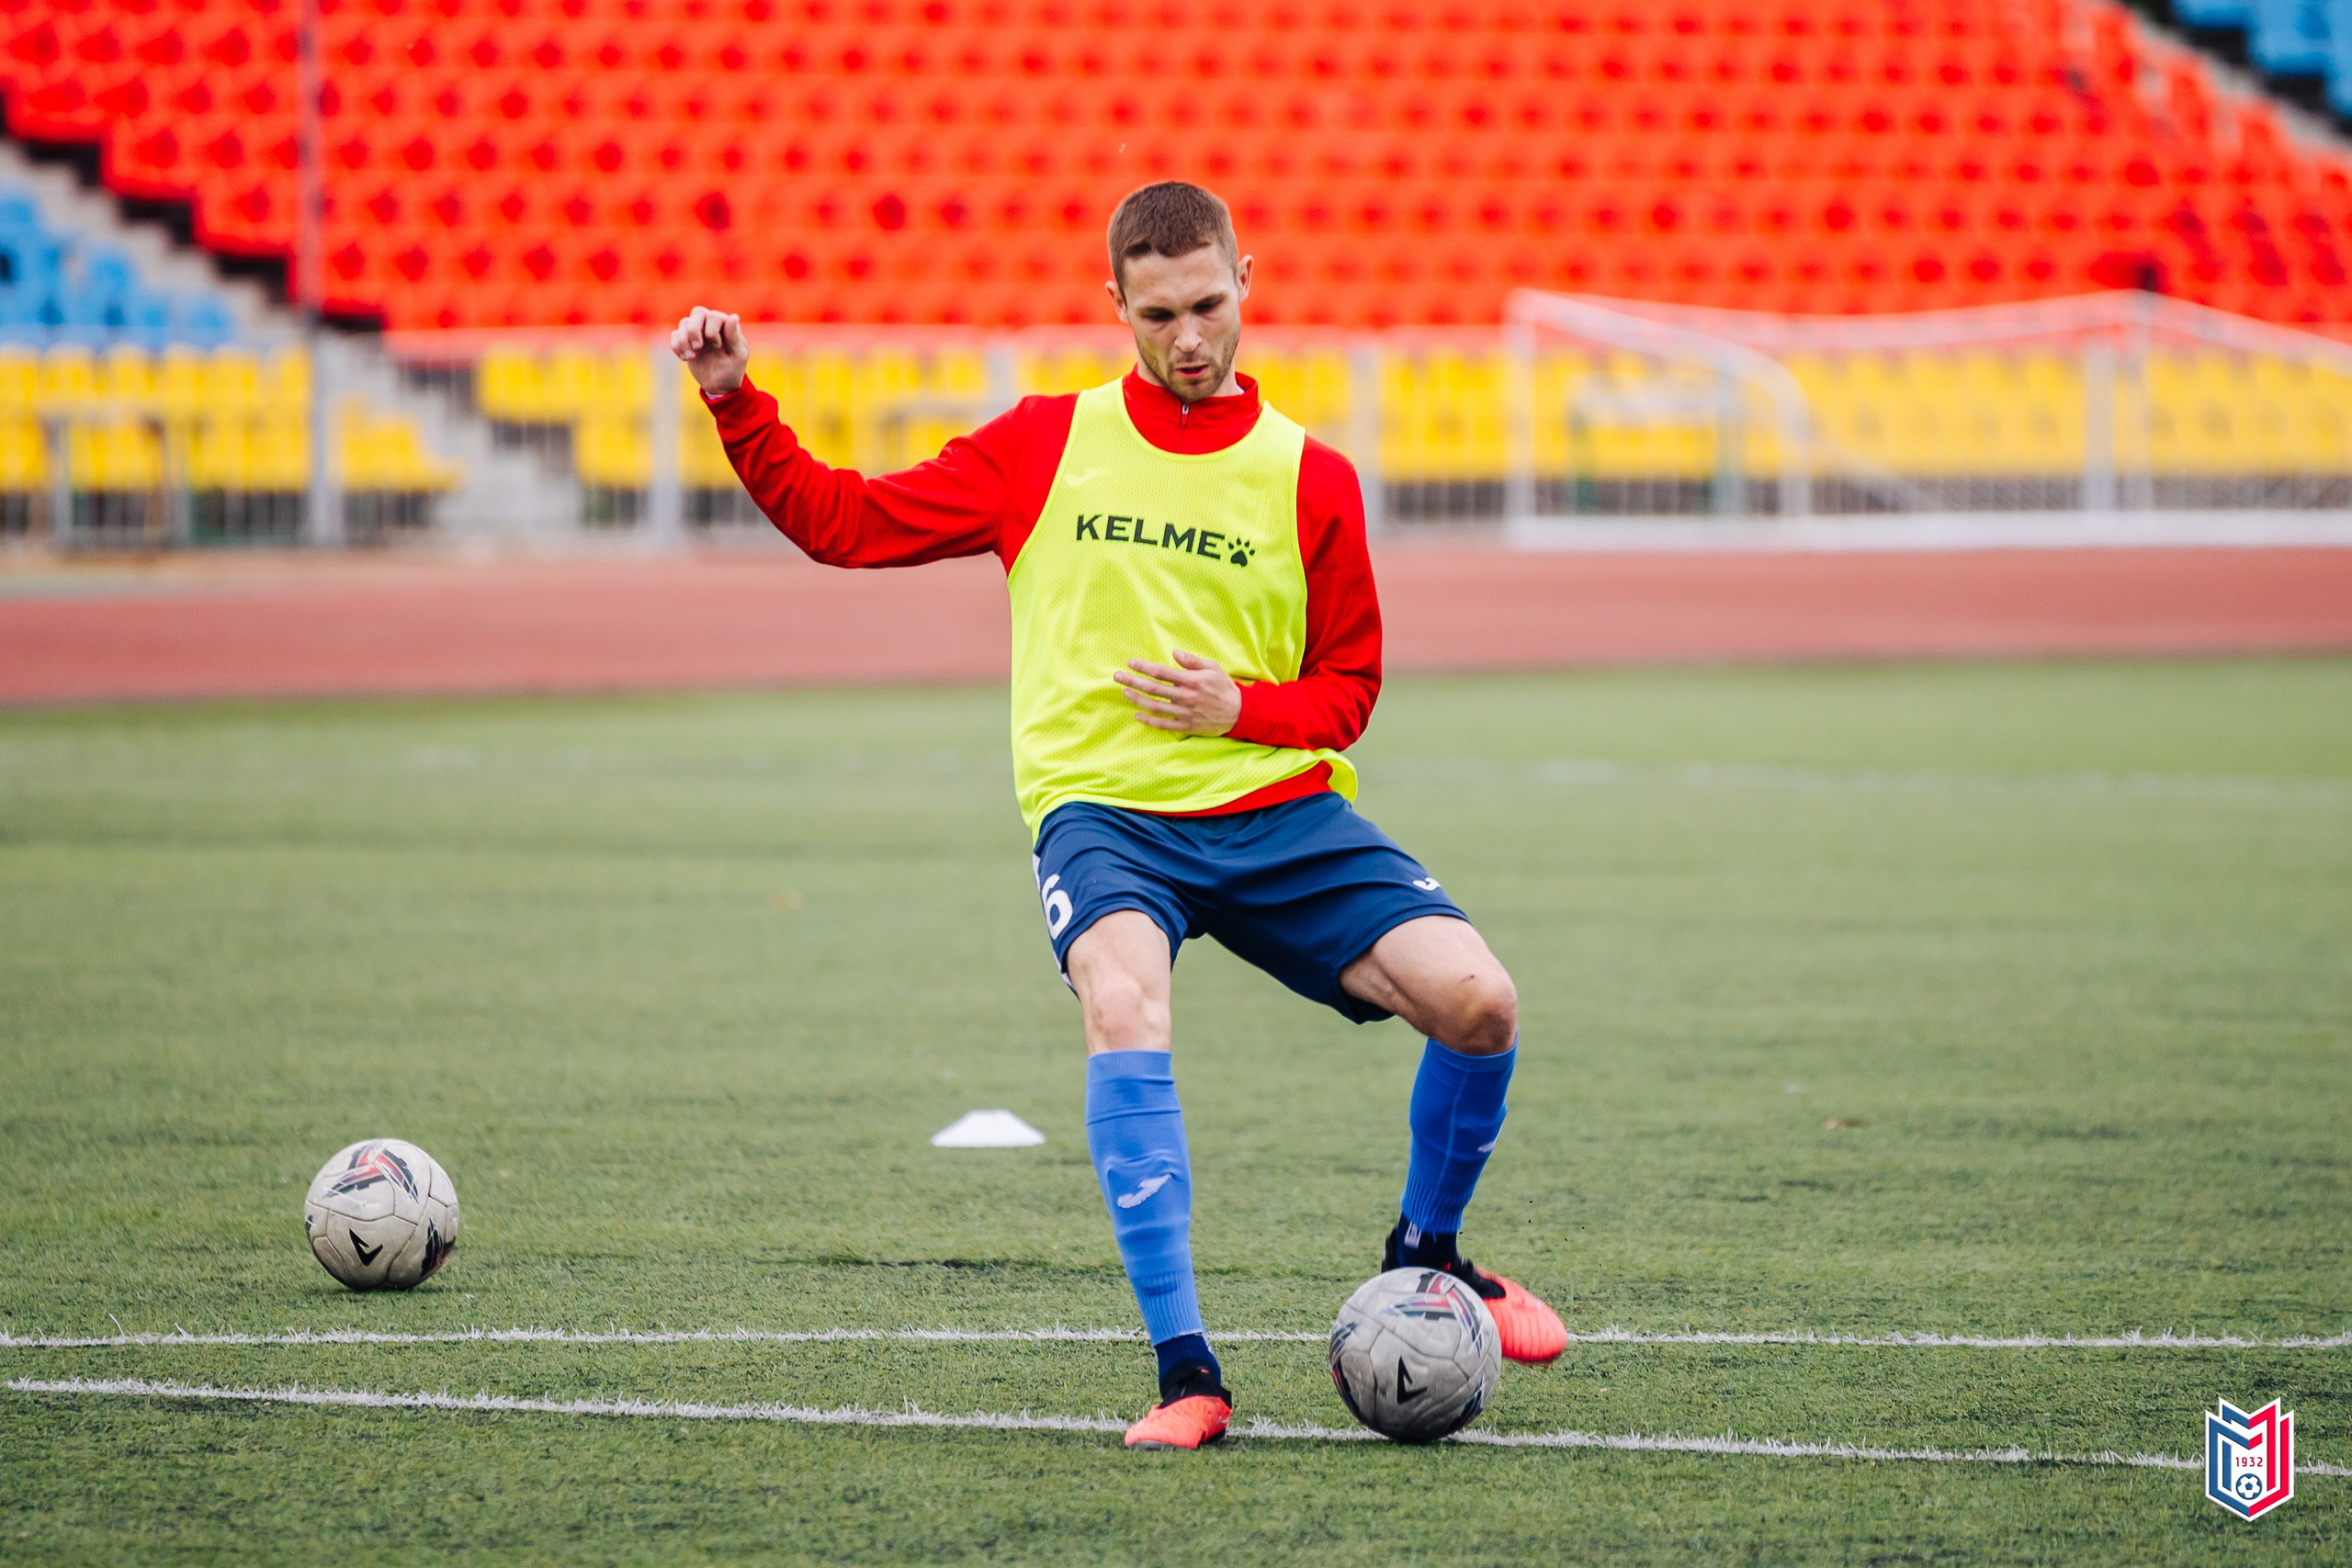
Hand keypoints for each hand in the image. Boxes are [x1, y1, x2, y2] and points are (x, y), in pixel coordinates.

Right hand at [670, 306, 749, 394]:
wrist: (720, 385)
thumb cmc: (733, 369)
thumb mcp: (738, 356)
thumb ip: (734, 337)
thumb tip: (734, 317)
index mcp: (726, 325)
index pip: (714, 315)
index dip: (712, 330)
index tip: (717, 346)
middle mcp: (710, 324)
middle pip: (698, 312)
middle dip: (694, 330)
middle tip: (698, 347)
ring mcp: (697, 332)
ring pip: (684, 322)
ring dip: (684, 341)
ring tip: (691, 357)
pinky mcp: (686, 341)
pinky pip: (675, 335)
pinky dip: (677, 346)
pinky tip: (685, 359)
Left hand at [1114, 649, 1241, 735]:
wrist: (1239, 713)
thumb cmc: (1225, 687)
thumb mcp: (1213, 668)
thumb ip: (1192, 661)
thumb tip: (1174, 653)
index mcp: (1191, 680)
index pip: (1161, 672)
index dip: (1143, 667)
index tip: (1130, 663)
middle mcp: (1185, 696)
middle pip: (1153, 688)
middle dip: (1133, 681)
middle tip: (1117, 676)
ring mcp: (1184, 712)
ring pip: (1155, 706)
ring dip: (1137, 699)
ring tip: (1125, 692)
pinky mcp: (1186, 726)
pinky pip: (1163, 725)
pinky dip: (1149, 721)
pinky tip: (1137, 716)